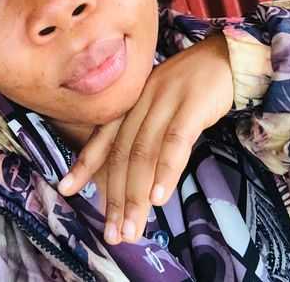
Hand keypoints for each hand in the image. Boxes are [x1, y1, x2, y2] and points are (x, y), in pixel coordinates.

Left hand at [58, 34, 233, 243]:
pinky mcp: (192, 105)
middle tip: (112, 233)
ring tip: (131, 228)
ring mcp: (165, 100)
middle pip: (122, 152)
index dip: (84, 163)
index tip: (66, 189)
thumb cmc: (189, 86)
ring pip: (144, 153)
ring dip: (135, 195)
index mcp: (131, 100)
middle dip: (114, 196)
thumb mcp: (158, 103)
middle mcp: (141, 100)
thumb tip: (133, 173)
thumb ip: (143, 129)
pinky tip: (158, 198)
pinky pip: (175, 141)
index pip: (103, 136)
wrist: (224, 56)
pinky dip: (165, 171)